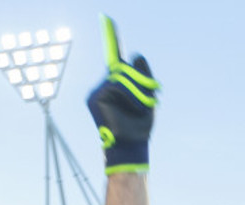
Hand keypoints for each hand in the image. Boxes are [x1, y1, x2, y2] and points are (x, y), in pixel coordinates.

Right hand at [87, 15, 158, 174]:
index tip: (106, 18)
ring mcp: (98, 92)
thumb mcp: (149, 99)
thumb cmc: (140, 126)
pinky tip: (128, 111)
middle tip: (149, 102)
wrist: (131, 146)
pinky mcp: (95, 99)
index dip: (111, 37)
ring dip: (136, 92)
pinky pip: (115, 86)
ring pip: (120, 77)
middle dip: (140, 82)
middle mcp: (106, 85)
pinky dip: (128, 96)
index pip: (114, 55)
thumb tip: (136, 55)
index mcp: (118, 85)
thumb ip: (145, 77)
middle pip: (123, 68)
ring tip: (140, 109)